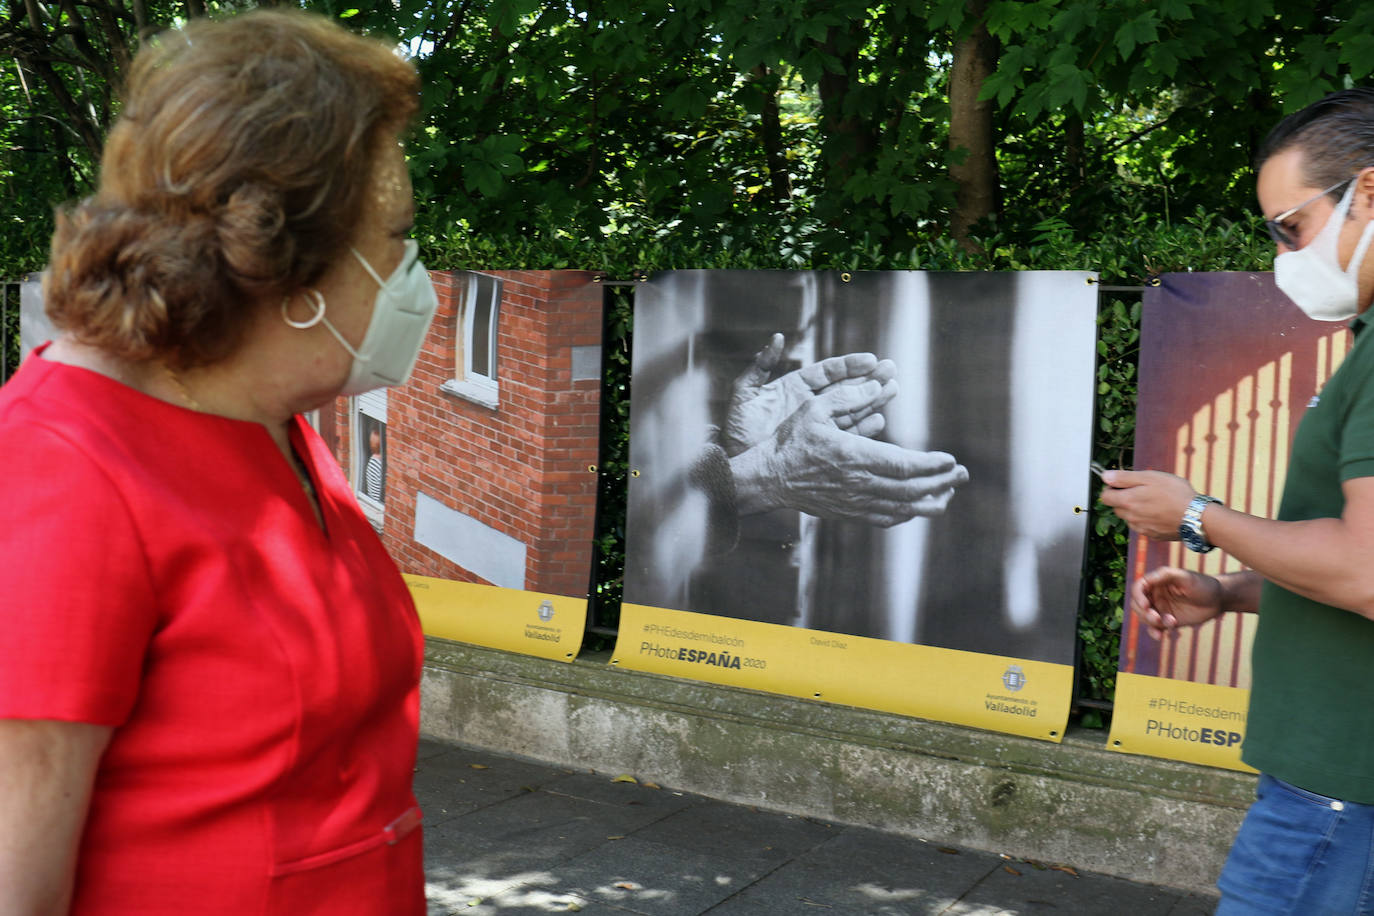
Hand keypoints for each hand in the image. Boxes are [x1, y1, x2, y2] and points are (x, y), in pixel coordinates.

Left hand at [722, 333, 896, 455]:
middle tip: (891, 370)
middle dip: (868, 380)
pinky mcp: (821, 446)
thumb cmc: (736, 428)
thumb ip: (760, 366)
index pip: (827, 372)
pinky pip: (845, 436)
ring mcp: (817, 425)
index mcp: (795, 387)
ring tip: (893, 390)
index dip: (849, 366)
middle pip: (845, 389)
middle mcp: (810, 404)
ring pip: (850, 410)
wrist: (734, 463)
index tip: (870, 359)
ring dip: (872, 401)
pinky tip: (879, 420)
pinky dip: (862, 429)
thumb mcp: (744, 394)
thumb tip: (777, 338)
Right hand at [731, 380, 968, 525]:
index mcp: (854, 457)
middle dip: (942, 483)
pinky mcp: (849, 514)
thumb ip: (847, 396)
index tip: (951, 460)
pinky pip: (886, 519)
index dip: (933, 465)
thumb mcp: (814, 408)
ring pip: (903, 508)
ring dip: (930, 502)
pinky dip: (907, 514)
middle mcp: (859, 484)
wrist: (770, 478)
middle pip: (911, 489)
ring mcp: (855, 503)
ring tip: (948, 493)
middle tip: (962, 475)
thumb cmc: (791, 440)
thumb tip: (879, 385)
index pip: (905, 465)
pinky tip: (918, 506)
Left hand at [1098, 469, 1196, 540]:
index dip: (1111, 488)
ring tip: (1155, 501)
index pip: (1105, 497)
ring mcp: (1142, 528)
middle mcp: (1131, 518)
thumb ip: (1124, 478)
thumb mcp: (1149, 477)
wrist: (1196, 516)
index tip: (1122, 484)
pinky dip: (1147, 519)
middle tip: (1142, 490)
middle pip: (1117, 508)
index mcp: (1128, 502)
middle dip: (1124, 499)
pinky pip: (1142, 526)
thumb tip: (1105, 476)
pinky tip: (1161, 512)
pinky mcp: (1152, 535)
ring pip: (1129, 518)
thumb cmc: (1175, 493)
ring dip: (1135, 509)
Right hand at [1131, 566, 1223, 639]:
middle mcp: (1156, 595)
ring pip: (1145, 618)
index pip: (1138, 588)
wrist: (1219, 600)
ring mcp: (1161, 609)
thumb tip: (1145, 580)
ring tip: (1172, 623)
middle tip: (1157, 619)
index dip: (1138, 596)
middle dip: (1144, 613)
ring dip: (1153, 624)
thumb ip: (1165, 575)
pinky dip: (1155, 633)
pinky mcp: (1167, 621)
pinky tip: (1161, 636)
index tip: (1145, 606)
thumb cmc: (1203, 585)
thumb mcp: (1186, 577)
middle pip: (1137, 605)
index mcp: (1157, 582)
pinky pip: (1154, 629)